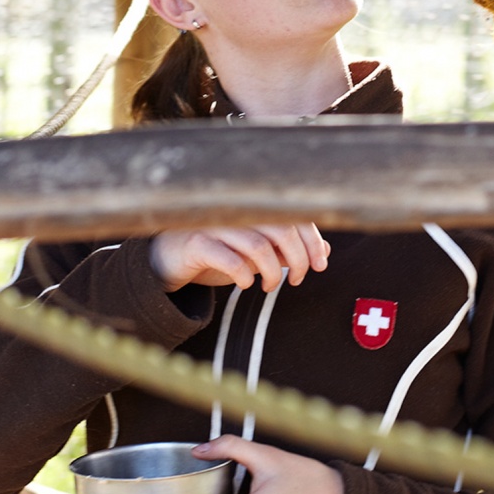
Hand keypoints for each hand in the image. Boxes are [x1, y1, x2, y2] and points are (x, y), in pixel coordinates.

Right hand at [149, 225, 329, 292]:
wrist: (168, 259)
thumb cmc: (215, 252)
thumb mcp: (255, 252)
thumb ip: (286, 248)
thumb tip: (324, 250)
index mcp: (252, 207)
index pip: (294, 216)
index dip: (312, 240)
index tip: (320, 264)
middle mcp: (236, 210)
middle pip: (281, 230)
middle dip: (298, 259)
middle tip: (296, 279)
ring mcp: (215, 224)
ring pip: (258, 245)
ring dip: (271, 272)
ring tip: (269, 286)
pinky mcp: (197, 243)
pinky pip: (229, 259)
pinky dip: (244, 275)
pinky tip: (245, 283)